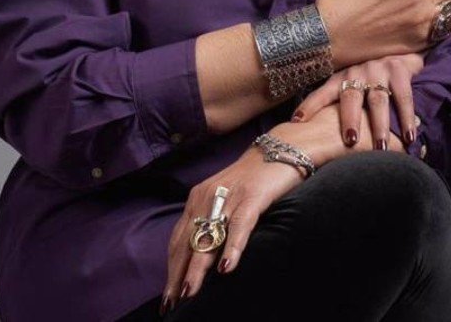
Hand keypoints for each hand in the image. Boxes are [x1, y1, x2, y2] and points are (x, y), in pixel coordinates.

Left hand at [161, 107, 362, 308]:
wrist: (283, 147)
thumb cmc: (255, 178)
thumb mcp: (226, 198)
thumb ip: (212, 220)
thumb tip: (202, 256)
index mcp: (199, 197)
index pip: (179, 239)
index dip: (172, 267)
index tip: (167, 294)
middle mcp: (209, 196)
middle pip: (189, 242)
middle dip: (178, 275)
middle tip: (172, 304)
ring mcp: (230, 196)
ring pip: (209, 237)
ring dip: (197, 268)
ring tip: (189, 294)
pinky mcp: (253, 196)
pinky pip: (239, 226)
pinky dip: (232, 248)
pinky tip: (226, 268)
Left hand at [290, 53, 444, 149]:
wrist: (397, 49)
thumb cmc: (369, 77)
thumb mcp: (350, 84)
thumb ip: (338, 104)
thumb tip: (311, 129)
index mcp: (341, 77)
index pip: (322, 92)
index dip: (310, 105)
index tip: (297, 121)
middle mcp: (357, 72)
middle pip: (351, 98)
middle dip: (350, 119)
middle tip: (350, 140)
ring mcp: (378, 70)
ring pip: (378, 101)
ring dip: (380, 125)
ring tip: (380, 146)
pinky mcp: (398, 71)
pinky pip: (403, 97)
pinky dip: (407, 118)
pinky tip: (410, 137)